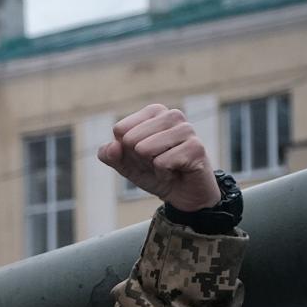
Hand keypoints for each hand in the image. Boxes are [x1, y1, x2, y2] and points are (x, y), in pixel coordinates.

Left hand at [97, 104, 219, 211]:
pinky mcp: (196, 147)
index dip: (126, 150)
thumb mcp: (125, 165)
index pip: (120, 130)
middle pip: (130, 139)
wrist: (183, 194)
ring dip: (151, 166)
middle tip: (156, 163)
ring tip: (166, 166)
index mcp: (154, 112)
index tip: (143, 156)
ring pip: (144, 149)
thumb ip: (110, 155)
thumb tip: (112, 146)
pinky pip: (162, 162)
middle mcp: (171, 115)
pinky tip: (176, 172)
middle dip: (138, 159)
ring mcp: (186, 129)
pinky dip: (163, 174)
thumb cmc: (154, 173)